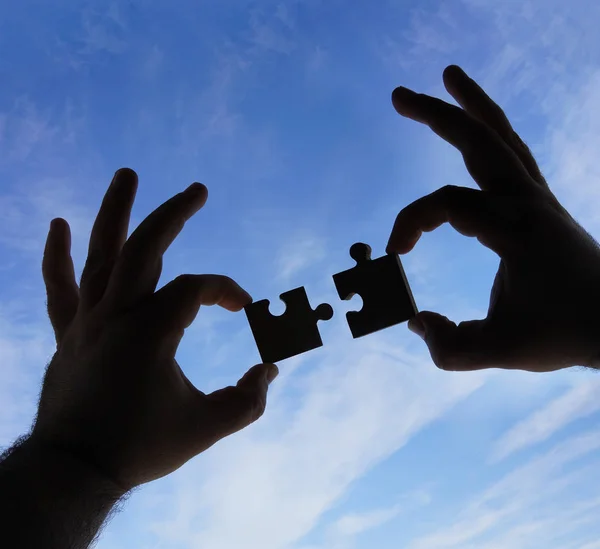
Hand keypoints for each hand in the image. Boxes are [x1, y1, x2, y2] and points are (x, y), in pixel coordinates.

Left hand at [34, 168, 276, 490]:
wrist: (75, 471)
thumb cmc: (142, 447)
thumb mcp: (207, 427)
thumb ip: (248, 399)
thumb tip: (271, 371)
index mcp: (152, 332)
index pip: (196, 289)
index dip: (225, 290)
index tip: (244, 305)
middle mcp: (117, 316)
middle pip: (146, 248)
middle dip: (175, 214)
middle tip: (197, 190)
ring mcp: (88, 321)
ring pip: (100, 254)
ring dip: (115, 212)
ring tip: (127, 174)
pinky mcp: (70, 333)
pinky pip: (60, 287)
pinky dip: (57, 255)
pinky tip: (57, 224)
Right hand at [387, 65, 599, 371]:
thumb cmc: (564, 334)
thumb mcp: (503, 352)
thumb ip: (451, 348)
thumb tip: (416, 322)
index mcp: (517, 231)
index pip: (448, 204)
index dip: (410, 223)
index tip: (395, 255)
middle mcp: (528, 203)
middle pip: (479, 141)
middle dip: (436, 115)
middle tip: (398, 96)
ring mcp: (538, 196)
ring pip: (502, 136)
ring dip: (472, 105)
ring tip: (448, 75)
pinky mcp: (539, 201)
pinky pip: (513, 152)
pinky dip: (492, 129)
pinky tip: (477, 123)